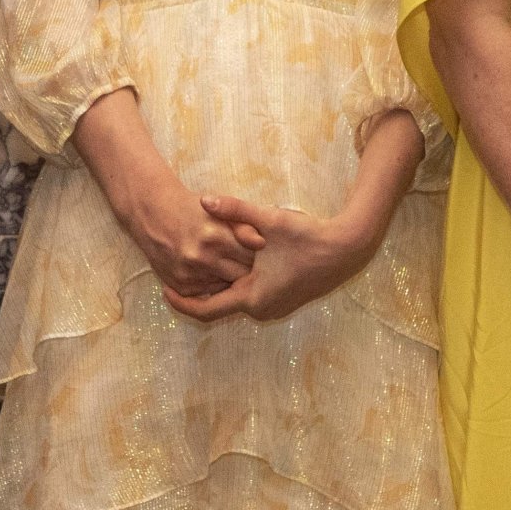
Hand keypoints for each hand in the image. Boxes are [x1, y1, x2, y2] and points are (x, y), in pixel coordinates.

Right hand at [118, 172, 264, 297]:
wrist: (154, 214)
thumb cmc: (192, 208)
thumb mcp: (219, 210)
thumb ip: (243, 225)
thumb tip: (261, 243)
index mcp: (216, 236)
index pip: (250, 256)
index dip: (259, 255)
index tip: (263, 252)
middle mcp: (202, 258)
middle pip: (239, 275)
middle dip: (248, 270)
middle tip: (254, 264)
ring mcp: (190, 274)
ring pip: (224, 287)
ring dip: (231, 279)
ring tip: (233, 267)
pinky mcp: (180, 285)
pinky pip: (206, 293)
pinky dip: (214, 285)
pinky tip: (216, 273)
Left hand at [162, 194, 380, 322]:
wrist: (347, 249)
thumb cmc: (309, 238)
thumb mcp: (270, 220)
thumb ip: (236, 210)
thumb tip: (204, 200)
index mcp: (252, 296)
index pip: (206, 309)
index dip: (182, 301)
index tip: (163, 289)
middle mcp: (261, 309)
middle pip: (220, 305)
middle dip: (200, 290)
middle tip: (180, 272)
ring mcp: (274, 307)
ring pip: (237, 300)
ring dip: (221, 286)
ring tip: (203, 266)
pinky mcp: (285, 300)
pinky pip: (252, 297)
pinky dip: (239, 285)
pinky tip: (236, 264)